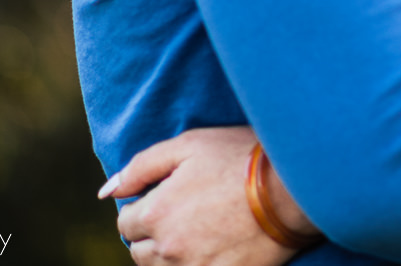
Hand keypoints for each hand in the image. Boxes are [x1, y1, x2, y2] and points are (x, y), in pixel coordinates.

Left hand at [100, 126, 316, 265]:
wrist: (293, 188)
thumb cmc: (240, 158)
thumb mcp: (189, 145)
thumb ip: (141, 167)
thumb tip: (107, 191)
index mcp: (157, 212)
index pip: (126, 223)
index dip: (142, 209)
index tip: (166, 198)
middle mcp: (169, 248)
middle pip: (139, 252)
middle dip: (152, 234)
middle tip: (182, 215)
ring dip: (170, 254)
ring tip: (198, 232)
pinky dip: (194, 264)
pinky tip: (212, 247)